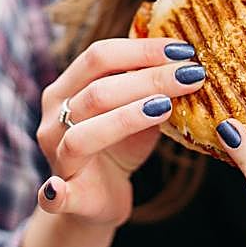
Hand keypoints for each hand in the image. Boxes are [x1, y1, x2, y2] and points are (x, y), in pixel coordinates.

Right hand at [35, 38, 204, 227]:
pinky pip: (55, 195)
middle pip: (97, 90)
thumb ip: (152, 87)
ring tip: (166, 107)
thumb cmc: (121, 143)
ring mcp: (56, 156)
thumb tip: (188, 61)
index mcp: (67, 86)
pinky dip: (56, 193)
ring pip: (83, 134)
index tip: (182, 49)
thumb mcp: (138, 108)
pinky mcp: (63, 197)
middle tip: (190, 74)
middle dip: (149, 78)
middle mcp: (55, 117)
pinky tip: (57, 191)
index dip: (142, 49)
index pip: (100, 56)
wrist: (102, 196)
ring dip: (127, 118)